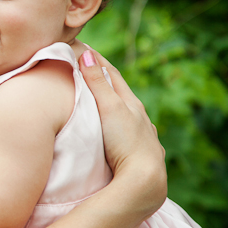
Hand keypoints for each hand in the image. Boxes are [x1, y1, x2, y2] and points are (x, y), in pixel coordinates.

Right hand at [79, 49, 166, 216]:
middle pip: (123, 92)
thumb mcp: (108, 108)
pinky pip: (134, 133)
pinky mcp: (144, 155)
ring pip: (130, 113)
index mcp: (131, 104)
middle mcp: (141, 117)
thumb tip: (87, 54)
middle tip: (91, 65)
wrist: (144, 180)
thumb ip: (97, 83)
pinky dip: (126, 125)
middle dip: (108, 78)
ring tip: (107, 99)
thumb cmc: (125, 142)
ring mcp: (145, 136)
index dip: (97, 60)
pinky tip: (126, 132)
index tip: (83, 47)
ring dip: (118, 103)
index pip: (113, 75)